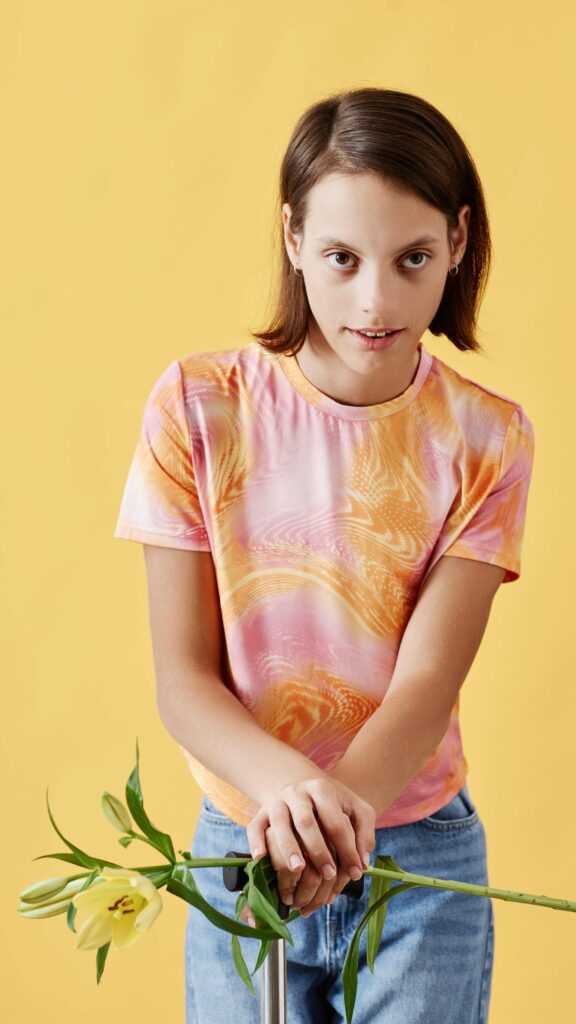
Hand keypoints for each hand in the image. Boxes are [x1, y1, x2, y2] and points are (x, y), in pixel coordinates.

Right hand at [241, 775, 374, 925]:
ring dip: (288, 847)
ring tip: (298, 870)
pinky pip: (255, 826)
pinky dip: (256, 842)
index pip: (335, 821)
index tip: (355, 872)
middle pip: (306, 820)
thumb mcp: (355, 809)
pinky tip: (261, 858)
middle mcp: (297, 793)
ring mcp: (277, 802)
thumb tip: (362, 863)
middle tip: (329, 874)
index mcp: (322, 790)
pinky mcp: (261, 813)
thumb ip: (364, 832)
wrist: (301, 786)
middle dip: (318, 849)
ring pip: (280, 823)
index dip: (346, 848)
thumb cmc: (332, 804)